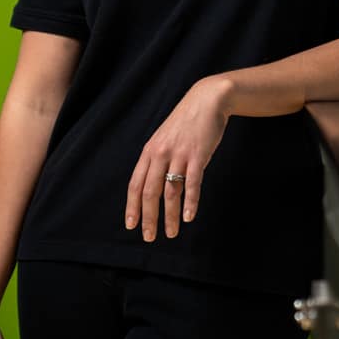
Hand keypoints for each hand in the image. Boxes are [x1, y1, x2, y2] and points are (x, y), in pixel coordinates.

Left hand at [124, 77, 230, 241]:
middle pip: (149, 192)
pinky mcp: (197, 155)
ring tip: (172, 233)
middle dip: (148, 218)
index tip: (131, 226)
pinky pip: (192, 183)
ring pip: (170, 192)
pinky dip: (190, 202)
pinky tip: (189, 217)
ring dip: (170, 216)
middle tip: (149, 237)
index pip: (135, 184)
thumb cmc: (185, 124)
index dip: (132, 207)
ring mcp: (179, 154)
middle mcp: (160, 154)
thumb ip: (157, 161)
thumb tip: (152, 186)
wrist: (206, 101)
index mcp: (149, 152)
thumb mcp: (164, 139)